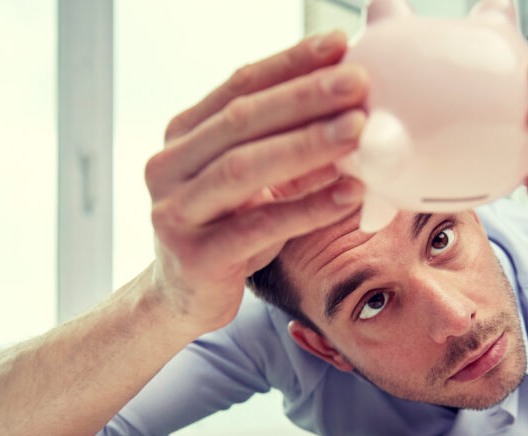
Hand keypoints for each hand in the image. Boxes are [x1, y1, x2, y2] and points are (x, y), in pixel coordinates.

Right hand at [144, 30, 367, 332]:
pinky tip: (349, 193)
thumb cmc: (230, 231)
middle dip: (304, 97)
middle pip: (241, 120)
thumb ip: (288, 144)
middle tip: (358, 83)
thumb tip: (358, 109)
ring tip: (357, 130)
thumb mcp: (254, 181)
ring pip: (243, 169)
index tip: (339, 44)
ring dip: (305, 146)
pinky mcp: (196, 256)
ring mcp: (176, 211)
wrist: (184, 298)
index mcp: (183, 135)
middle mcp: (169, 165)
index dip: (290, 63)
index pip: (239, 85)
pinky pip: (259, 227)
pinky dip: (307, 208)